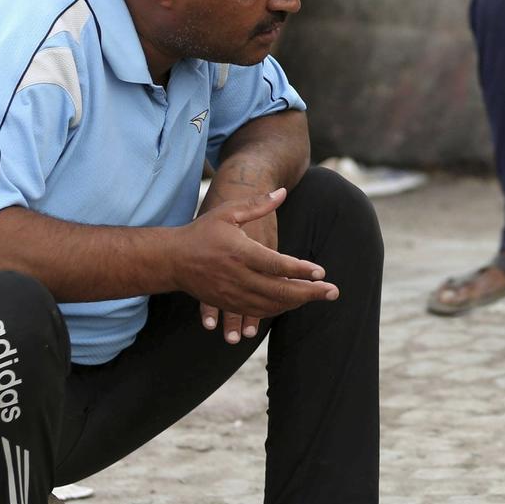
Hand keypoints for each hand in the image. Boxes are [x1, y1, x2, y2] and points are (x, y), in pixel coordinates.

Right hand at [174, 186, 338, 323]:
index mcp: (239, 252)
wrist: (171, 259)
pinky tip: (293, 303)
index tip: (321, 272)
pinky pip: (257, 312)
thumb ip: (257, 204)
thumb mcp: (228, 211)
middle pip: (279, 290)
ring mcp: (232, 294)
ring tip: (318, 295)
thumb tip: (282, 191)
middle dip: (309, 293)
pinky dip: (278, 309)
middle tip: (333, 292)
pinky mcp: (228, 304)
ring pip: (271, 305)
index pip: (276, 264)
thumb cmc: (202, 231)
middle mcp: (237, 277)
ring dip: (296, 303)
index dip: (300, 270)